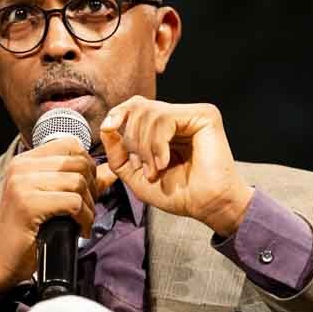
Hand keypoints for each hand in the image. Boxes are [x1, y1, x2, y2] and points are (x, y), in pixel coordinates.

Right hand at [0, 136, 99, 292]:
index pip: (70, 145)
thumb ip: (81, 181)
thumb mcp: (53, 198)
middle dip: (92, 187)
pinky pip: (73, 203)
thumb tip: (111, 171)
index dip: (87, 165)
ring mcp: (23, 184)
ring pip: (77, 183)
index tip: (87, 189)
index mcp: (25, 160)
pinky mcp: (28, 204)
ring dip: (89, 206)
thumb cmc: (29, 228)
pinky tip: (80, 229)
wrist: (2, 258)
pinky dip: (84, 218)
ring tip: (84, 221)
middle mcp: (22, 166)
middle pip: (78, 163)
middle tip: (88, 209)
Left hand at [99, 96, 252, 235]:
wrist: (206, 206)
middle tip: (146, 168)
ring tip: (157, 169)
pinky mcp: (204, 115)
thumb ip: (118, 152)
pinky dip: (158, 143)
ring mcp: (192, 114)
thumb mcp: (135, 175)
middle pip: (138, 107)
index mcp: (164, 127)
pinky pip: (165, 118)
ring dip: (145, 147)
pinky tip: (165, 162)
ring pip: (149, 113)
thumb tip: (106, 127)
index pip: (135, 106)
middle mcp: (178, 116)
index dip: (117, 114)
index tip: (108, 129)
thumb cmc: (178, 194)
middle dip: (133, 140)